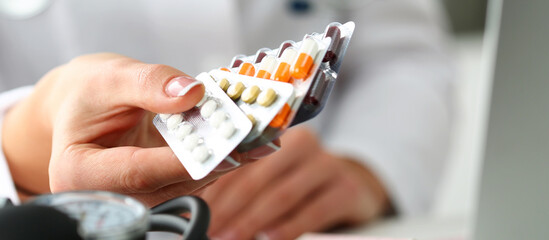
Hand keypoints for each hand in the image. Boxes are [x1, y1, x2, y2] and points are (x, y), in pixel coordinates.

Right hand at [2, 53, 249, 204]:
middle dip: (215, 161)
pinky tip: (239, 136)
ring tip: (258, 134)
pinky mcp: (157, 190)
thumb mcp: (111, 76)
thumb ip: (149, 84)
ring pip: (186, 186)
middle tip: (258, 138)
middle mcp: (107, 194)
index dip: (183, 160)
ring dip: (223, 160)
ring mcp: (134, 197)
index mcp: (79, 170)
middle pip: (168, 184)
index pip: (137, 172)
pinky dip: (215, 156)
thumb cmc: (87, 93)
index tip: (225, 146)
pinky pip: (190, 177)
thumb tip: (192, 94)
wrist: (82, 104)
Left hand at [201, 127, 389, 239]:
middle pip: (258, 177)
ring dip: (253, 221)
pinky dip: (289, 226)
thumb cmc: (297, 184)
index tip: (194, 211)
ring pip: (282, 193)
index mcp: (276, 134)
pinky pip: (313, 209)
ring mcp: (328, 164)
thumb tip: (200, 211)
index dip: (214, 188)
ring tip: (232, 238)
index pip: (238, 160)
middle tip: (211, 230)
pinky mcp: (347, 188)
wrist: (353, 189)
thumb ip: (240, 186)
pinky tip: (270, 238)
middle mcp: (303, 143)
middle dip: (229, 209)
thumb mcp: (270, 178)